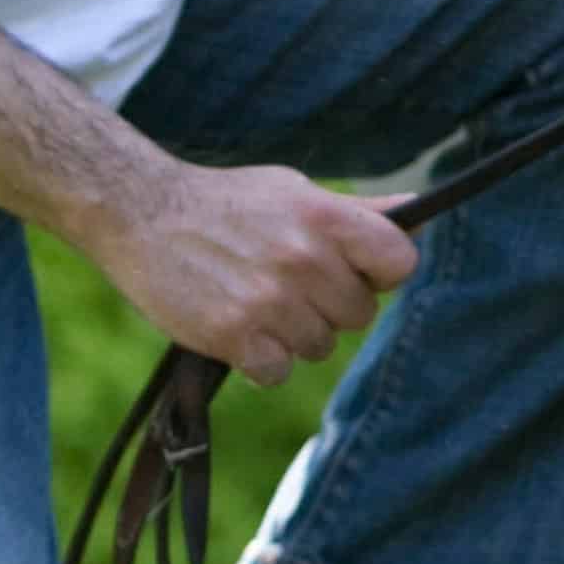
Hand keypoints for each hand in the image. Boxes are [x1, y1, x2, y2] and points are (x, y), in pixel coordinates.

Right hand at [78, 155, 416, 383]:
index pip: (400, 262)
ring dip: (296, 334)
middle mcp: (304, 260)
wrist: (146, 214)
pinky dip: (262, 360)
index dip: (384, 272)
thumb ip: (359, 213)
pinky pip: (278, 372)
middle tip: (295, 285)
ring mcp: (269, 301)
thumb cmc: (231, 201)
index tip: (361, 271)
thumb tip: (418, 210)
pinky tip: (241, 329)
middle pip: (359, 314)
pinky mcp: (232, 337)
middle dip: (334, 305)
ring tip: (261, 301)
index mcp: (327, 218)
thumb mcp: (297, 191)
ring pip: (319, 346)